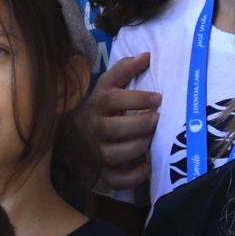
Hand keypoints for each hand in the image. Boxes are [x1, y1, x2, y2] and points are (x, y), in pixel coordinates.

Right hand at [87, 52, 159, 190]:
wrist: (76, 133)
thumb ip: (125, 70)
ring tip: (151, 141)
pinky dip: (133, 177)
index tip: (158, 98)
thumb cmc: (101, 107)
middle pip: (113, 128)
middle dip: (138, 124)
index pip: (112, 100)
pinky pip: (116, 180)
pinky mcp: (102, 172)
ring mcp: (96, 152)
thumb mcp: (108, 85)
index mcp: (96, 105)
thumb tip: (147, 55)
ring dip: (136, 148)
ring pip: (114, 155)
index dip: (136, 99)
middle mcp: (93, 129)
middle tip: (157, 120)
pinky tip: (147, 167)